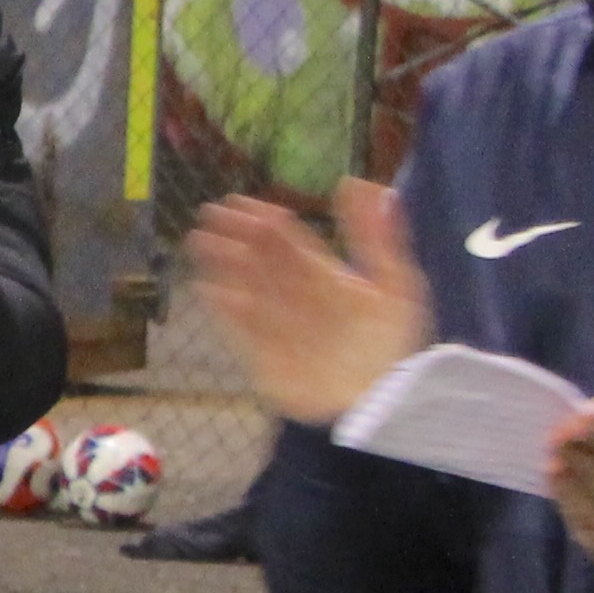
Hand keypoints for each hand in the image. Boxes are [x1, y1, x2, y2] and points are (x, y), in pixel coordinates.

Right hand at [188, 178, 432, 425]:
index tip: (241, 201)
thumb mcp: (395, 285)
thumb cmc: (389, 349)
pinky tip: (206, 288)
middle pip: (263, 259)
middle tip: (210, 212)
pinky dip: (223, 309)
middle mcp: (300, 298)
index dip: (266, 219)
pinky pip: (238, 327)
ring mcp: (279, 326)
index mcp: (330, 279)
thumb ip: (377, 236)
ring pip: (246, 286)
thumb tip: (360, 183)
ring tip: (199, 241)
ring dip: (222, 263)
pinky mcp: (263, 356)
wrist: (374, 409)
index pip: (292, 241)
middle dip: (237, 234)